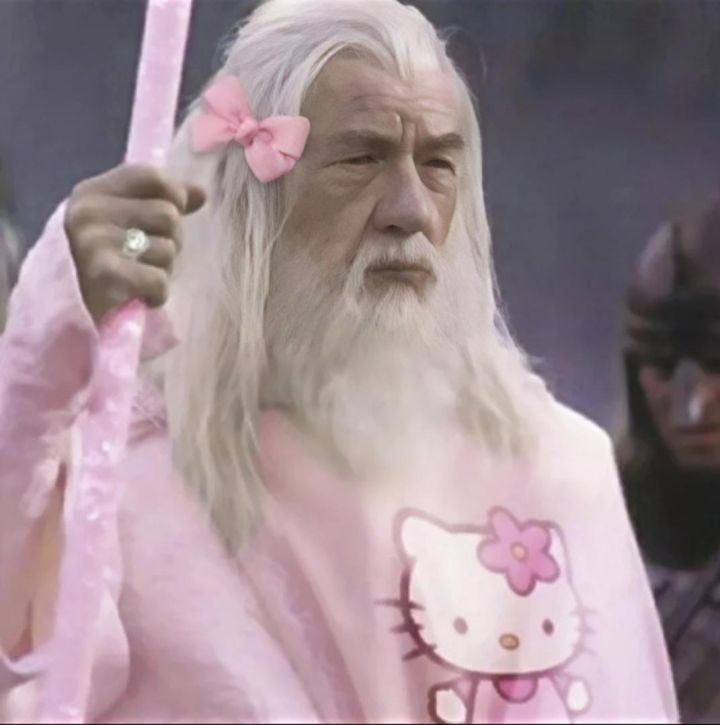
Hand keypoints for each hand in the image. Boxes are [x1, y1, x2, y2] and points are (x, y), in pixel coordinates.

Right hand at [64, 163, 205, 323]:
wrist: (71, 315)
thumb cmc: (105, 264)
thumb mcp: (126, 223)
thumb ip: (162, 202)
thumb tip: (201, 193)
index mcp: (92, 193)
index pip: (151, 176)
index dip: (176, 194)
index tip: (177, 212)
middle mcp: (89, 212)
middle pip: (168, 214)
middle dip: (171, 240)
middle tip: (148, 258)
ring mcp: (94, 243)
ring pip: (168, 248)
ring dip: (163, 269)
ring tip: (139, 278)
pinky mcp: (104, 275)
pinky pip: (160, 280)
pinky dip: (158, 294)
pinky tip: (139, 297)